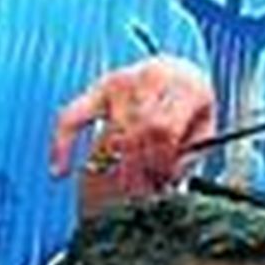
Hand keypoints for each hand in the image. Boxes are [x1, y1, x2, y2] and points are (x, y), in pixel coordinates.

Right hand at [49, 56, 214, 203]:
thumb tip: (169, 180)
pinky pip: (71, 116)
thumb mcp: (205, 124)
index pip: (162, 128)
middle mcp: (151, 78)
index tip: (162, 182)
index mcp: (184, 85)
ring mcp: (121, 82)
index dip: (160, 160)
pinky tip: (59, 169)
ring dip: (116, 167)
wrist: (179, 71)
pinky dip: (62, 143)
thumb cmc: (191, 103)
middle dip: (139, 169)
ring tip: (125, 189)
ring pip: (110, 134)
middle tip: (143, 193)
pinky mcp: (98, 88)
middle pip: (136, 133)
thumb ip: (192, 151)